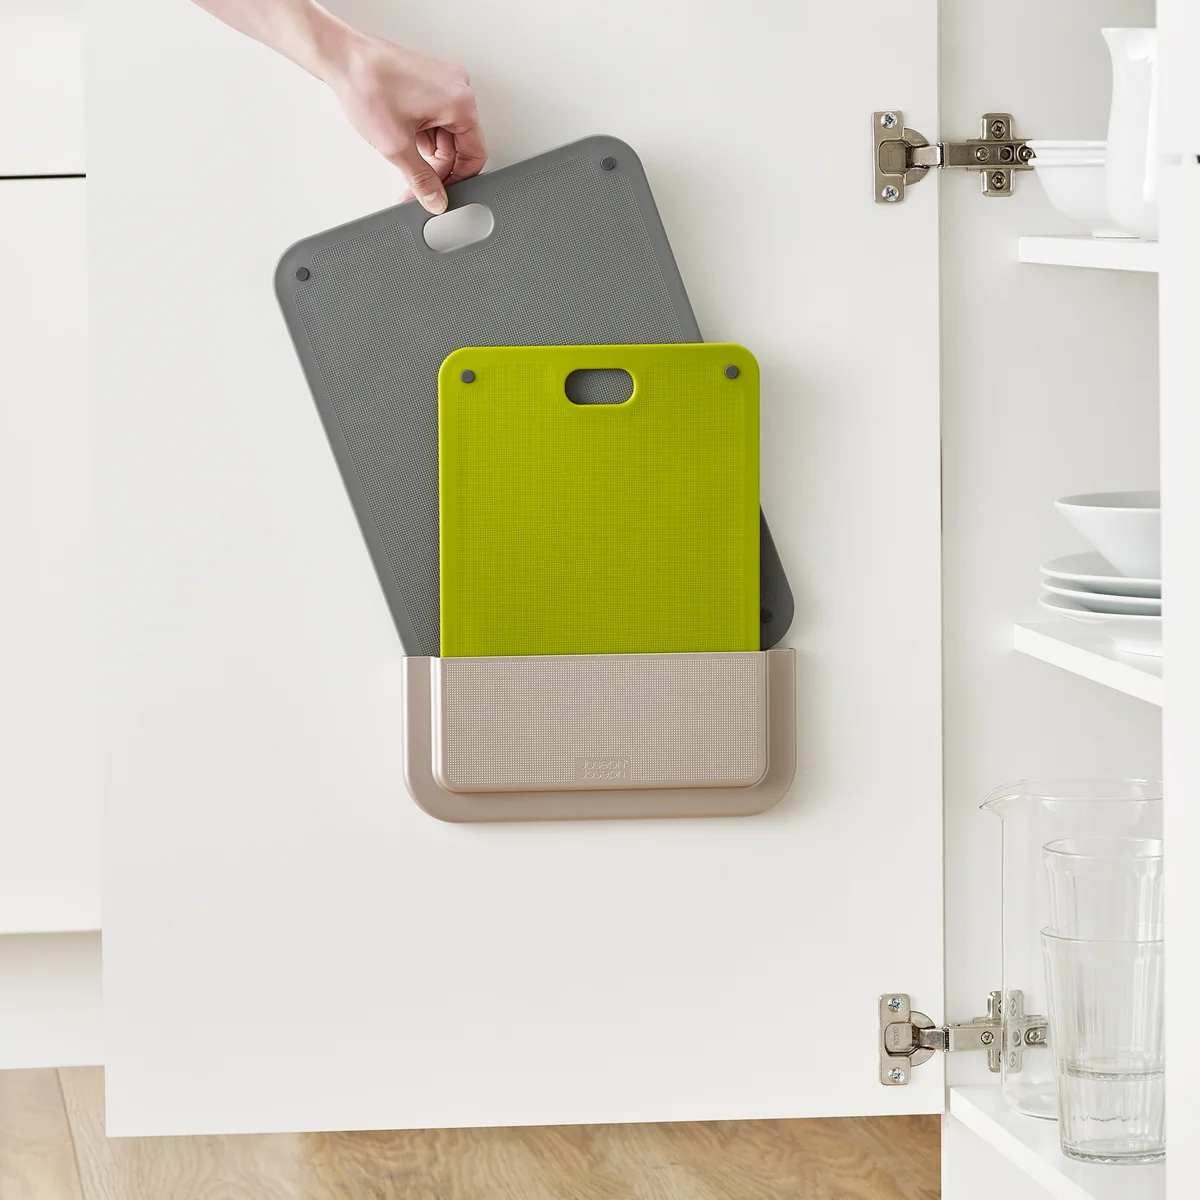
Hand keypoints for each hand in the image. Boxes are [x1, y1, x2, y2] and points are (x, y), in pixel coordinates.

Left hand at [327, 35, 486, 213]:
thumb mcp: (397, 147)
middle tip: (418, 183)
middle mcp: (458, 87)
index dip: (458, 179)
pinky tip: (402, 136)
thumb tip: (435, 199)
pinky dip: (421, 133)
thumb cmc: (367, 84)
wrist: (341, 57)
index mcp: (460, 102)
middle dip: (438, 167)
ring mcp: (443, 81)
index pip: (476, 154)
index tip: (442, 192)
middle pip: (460, 144)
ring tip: (402, 153)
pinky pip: (436, 117)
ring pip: (446, 133)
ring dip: (428, 151)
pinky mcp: (428, 80)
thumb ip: (421, 181)